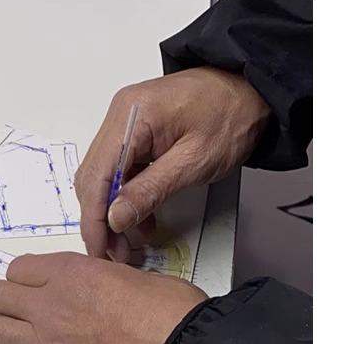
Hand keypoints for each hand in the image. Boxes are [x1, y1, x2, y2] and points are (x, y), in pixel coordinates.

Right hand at [74, 67, 270, 258]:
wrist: (250, 91)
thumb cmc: (231, 117)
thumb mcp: (194, 161)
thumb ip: (151, 190)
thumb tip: (116, 217)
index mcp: (132, 115)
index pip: (97, 175)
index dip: (94, 217)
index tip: (100, 248)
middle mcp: (120, 114)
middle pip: (93, 176)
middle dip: (100, 218)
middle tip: (114, 252)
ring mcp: (126, 120)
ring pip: (104, 174)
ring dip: (113, 209)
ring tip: (129, 241)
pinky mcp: (135, 129)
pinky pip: (120, 166)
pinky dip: (126, 194)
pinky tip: (140, 216)